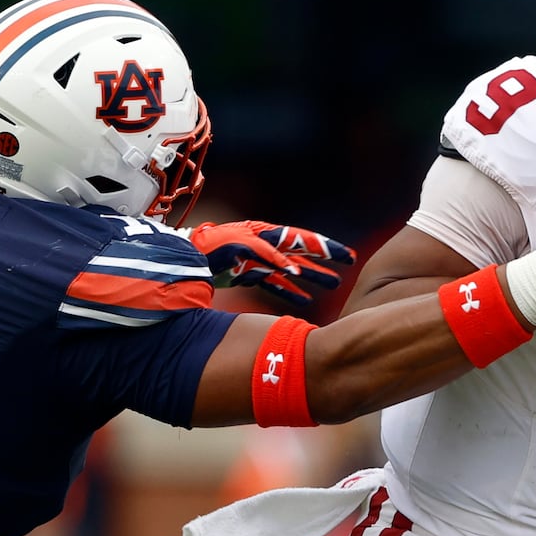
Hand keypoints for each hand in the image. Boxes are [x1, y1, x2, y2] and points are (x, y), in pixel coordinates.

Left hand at [188, 220, 355, 304]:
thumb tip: (294, 272)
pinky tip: (304, 300)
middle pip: (302, 253)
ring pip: (292, 270)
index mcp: (267, 235)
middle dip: (325, 260)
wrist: (186, 258)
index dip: (325, 248)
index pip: (302, 240)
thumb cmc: (213, 247)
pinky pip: (275, 284)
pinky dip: (290, 292)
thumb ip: (269, 256)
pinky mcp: (248, 275)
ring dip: (313, 277)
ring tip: (334, 283)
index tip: (346, 256)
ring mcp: (258, 261)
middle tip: (348, 265)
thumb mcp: (242, 247)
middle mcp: (266, 246)